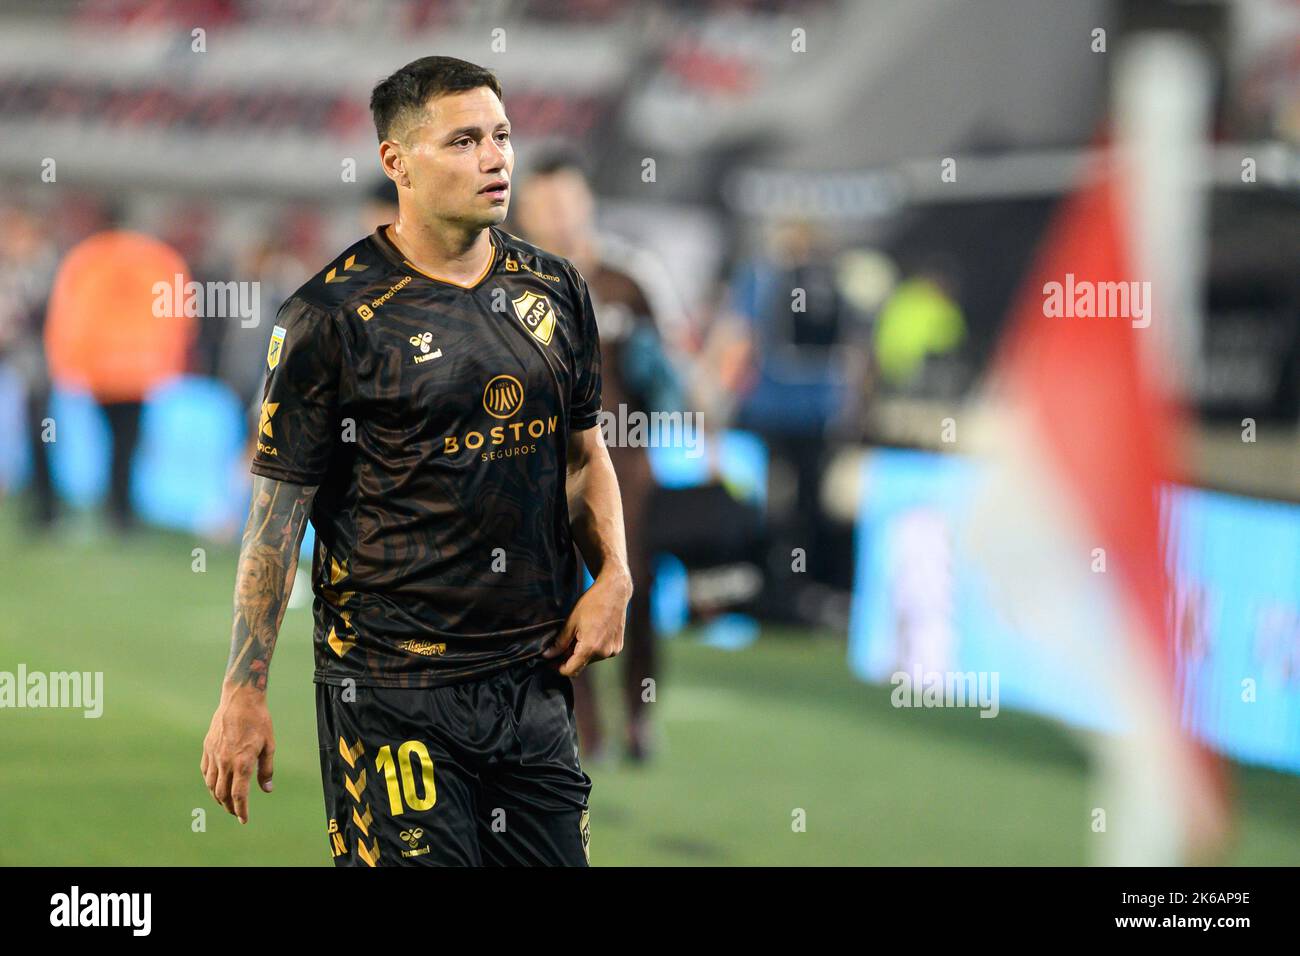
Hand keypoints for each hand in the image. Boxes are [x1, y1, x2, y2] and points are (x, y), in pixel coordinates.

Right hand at [201, 684, 274, 823]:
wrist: (240, 699)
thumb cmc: (259, 721)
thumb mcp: (269, 745)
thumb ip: (266, 769)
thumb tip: (267, 790)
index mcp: (242, 762)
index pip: (239, 795)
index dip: (241, 810)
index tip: (244, 820)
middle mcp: (225, 761)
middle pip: (223, 794)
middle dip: (229, 807)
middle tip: (236, 813)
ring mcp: (214, 754)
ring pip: (211, 785)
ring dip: (218, 797)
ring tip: (226, 802)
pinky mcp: (207, 748)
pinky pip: (205, 771)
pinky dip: (210, 782)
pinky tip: (215, 785)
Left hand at [542, 573, 631, 676]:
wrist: (614, 592)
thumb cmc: (592, 603)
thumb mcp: (571, 622)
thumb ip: (560, 642)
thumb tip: (548, 655)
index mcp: (590, 647)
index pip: (570, 670)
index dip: (558, 668)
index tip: (550, 662)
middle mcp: (603, 653)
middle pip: (580, 665)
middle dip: (569, 659)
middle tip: (561, 646)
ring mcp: (612, 650)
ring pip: (590, 660)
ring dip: (581, 653)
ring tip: (578, 636)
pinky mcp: (618, 647)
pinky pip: (601, 654)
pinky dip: (593, 649)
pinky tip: (590, 634)